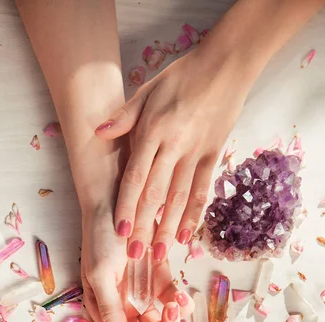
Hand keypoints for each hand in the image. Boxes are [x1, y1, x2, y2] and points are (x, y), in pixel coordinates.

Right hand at [81, 204, 193, 321]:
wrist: (117, 200)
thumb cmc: (101, 236)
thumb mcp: (101, 274)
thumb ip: (110, 311)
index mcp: (103, 312)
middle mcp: (123, 309)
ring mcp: (142, 295)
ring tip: (174, 305)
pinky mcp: (159, 280)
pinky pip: (172, 301)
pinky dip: (181, 304)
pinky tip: (182, 296)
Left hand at [95, 42, 250, 261]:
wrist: (226, 66)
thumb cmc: (183, 76)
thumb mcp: (148, 89)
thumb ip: (124, 117)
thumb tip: (98, 133)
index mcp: (154, 131)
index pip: (136, 176)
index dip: (127, 205)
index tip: (119, 230)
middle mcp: (175, 146)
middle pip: (156, 193)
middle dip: (145, 225)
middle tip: (135, 253)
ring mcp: (196, 153)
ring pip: (180, 197)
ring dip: (169, 228)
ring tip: (160, 253)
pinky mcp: (213, 156)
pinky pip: (202, 190)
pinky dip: (194, 214)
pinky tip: (187, 236)